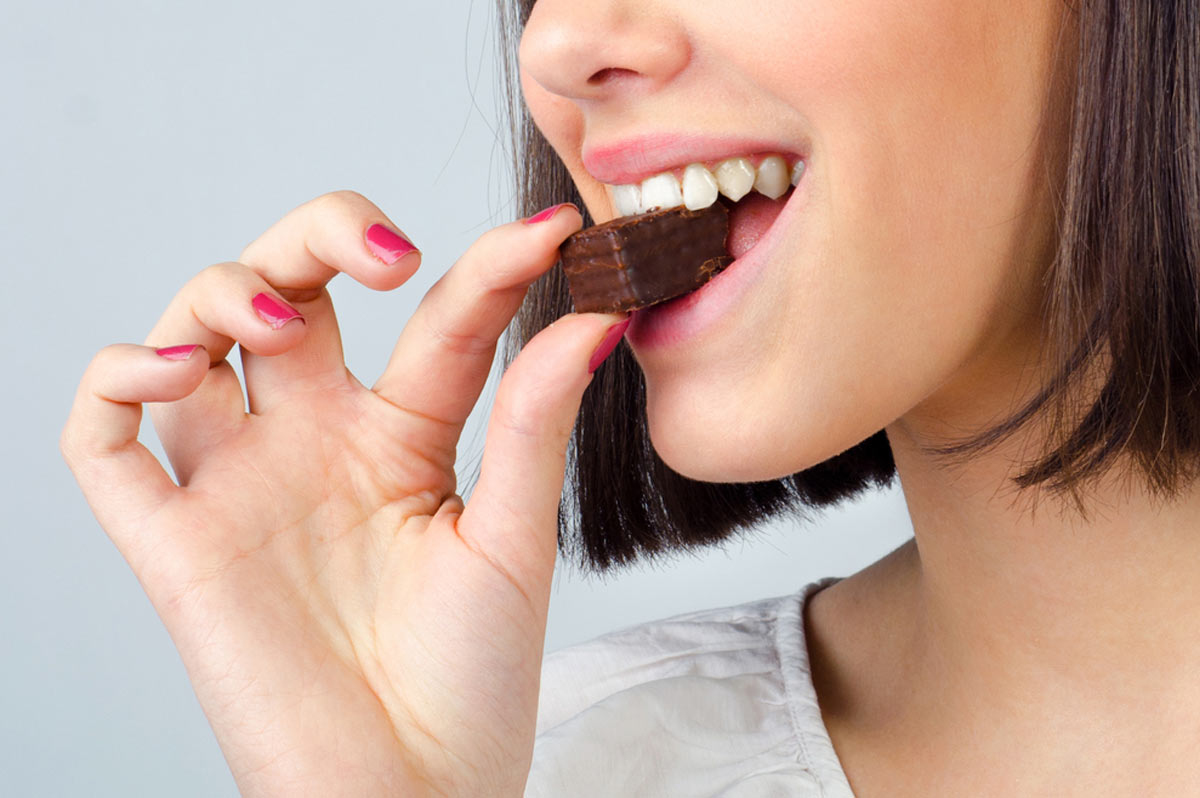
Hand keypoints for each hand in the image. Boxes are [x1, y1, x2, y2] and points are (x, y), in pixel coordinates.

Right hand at [61, 192, 622, 796]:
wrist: (414, 797)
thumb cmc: (471, 682)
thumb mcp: (512, 540)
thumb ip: (535, 424)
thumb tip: (596, 317)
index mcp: (401, 438)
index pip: (433, 319)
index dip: (486, 266)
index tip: (551, 237)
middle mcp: (314, 443)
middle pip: (286, 286)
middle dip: (317, 234)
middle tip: (385, 252)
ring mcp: (241, 485)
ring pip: (189, 336)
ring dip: (220, 293)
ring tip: (284, 327)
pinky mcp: (176, 543)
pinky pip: (102, 440)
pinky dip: (114, 379)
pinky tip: (173, 368)